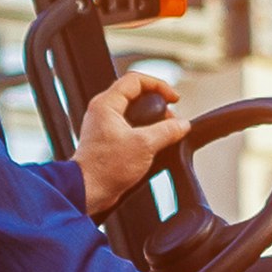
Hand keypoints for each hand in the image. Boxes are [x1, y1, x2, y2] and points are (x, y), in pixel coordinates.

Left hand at [78, 68, 188, 217]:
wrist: (89, 191)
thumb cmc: (105, 168)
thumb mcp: (145, 145)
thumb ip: (167, 131)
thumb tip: (182, 125)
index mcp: (106, 104)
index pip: (136, 80)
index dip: (159, 86)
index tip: (173, 99)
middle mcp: (103, 111)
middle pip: (137, 95)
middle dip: (158, 105)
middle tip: (171, 119)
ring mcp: (105, 126)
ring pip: (135, 112)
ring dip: (153, 121)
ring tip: (165, 134)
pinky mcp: (109, 141)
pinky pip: (132, 128)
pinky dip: (146, 133)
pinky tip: (155, 146)